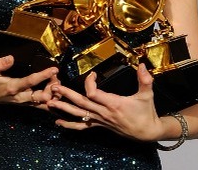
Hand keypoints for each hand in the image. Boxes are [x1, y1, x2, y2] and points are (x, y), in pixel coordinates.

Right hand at [0, 55, 58, 105]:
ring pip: (42, 102)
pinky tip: (57, 96)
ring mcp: (23, 102)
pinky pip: (40, 105)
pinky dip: (50, 102)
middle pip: (40, 96)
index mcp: (12, 87)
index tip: (54, 69)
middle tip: (57, 78)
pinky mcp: (25, 104)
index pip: (30, 81)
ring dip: (52, 95)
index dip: (43, 75)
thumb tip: (10, 58)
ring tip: (57, 84)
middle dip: (51, 88)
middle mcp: (20, 97)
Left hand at [47, 64, 163, 141]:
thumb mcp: (147, 95)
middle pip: (81, 103)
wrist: (146, 132)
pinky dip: (70, 125)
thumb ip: (145, 80)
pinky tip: (58, 122)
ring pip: (79, 114)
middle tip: (54, 87)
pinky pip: (82, 126)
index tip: (92, 74)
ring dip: (63, 108)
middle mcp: (104, 113)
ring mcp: (100, 120)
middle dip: (67, 95)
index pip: (94, 93)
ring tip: (50, 103)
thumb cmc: (146, 113)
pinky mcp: (99, 125)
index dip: (89, 82)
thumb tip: (141, 64)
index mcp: (113, 104)